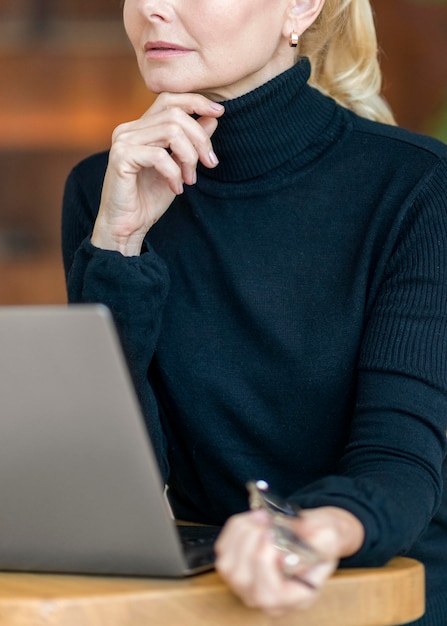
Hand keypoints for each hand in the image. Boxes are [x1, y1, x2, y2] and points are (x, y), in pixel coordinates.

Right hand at [91, 92, 224, 255]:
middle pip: (175, 114)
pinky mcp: (121, 157)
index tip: (220, 112)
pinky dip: (174, 173)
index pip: (169, 99)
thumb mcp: (179, 167)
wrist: (126, 227)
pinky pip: (160, 156)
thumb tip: (213, 117)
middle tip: (210, 163)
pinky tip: (176, 188)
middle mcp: (129, 128)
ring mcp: (123, 141)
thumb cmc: (149, 199)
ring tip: (190, 179)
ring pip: (171, 131)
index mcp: (141, 127)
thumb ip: (192, 142)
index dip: (196, 101)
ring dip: (190, 157)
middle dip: (200, 138)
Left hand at [215, 506, 363, 615]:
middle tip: (268, 520)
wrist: (313, 531)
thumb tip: (284, 559)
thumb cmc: (322, 537)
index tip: (273, 533)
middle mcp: (269, 598)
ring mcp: (248, 585)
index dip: (264, 561)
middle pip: (242, 579)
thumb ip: (314, 548)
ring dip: (242, 532)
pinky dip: (236, 528)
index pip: (269, 594)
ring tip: (263, 517)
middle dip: (250, 541)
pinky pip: (224, 548)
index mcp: (295, 597)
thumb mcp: (329, 538)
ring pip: (228, 564)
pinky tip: (254, 519)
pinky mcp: (236, 566)